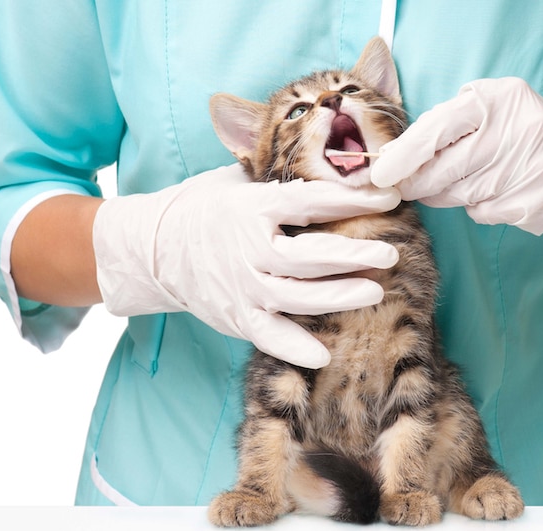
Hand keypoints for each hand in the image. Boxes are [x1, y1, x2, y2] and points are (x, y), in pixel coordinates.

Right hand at [93, 164, 400, 367]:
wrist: (153, 247)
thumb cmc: (205, 207)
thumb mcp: (237, 179)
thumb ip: (280, 177)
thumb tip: (335, 162)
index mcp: (252, 207)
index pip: (311, 201)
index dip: (353, 199)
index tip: (390, 198)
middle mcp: (248, 249)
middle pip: (309, 257)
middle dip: (353, 255)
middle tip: (389, 254)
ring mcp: (242, 287)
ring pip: (297, 297)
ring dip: (338, 296)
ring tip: (375, 292)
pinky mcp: (235, 317)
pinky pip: (268, 337)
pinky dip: (295, 348)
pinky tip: (324, 355)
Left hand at [371, 77, 542, 251]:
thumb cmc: (528, 138)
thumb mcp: (496, 113)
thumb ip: (450, 125)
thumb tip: (393, 156)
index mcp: (501, 100)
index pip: (438, 128)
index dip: (404, 154)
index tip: (379, 172)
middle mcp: (518, 131)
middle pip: (444, 168)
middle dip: (416, 182)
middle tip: (402, 188)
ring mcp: (529, 170)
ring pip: (459, 193)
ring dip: (446, 195)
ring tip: (459, 185)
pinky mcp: (535, 204)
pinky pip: (482, 212)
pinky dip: (479, 208)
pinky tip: (497, 196)